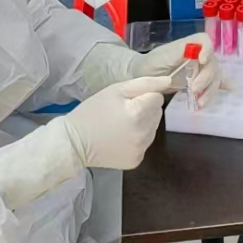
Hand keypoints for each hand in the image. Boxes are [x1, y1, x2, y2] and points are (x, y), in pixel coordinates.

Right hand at [0, 75, 173, 208]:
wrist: (73, 143)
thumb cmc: (92, 112)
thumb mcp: (115, 90)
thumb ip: (145, 84)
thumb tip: (169, 81)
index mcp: (139, 114)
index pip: (157, 97)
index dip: (142, 96)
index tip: (126, 101)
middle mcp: (144, 134)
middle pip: (157, 113)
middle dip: (144, 109)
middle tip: (122, 112)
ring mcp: (141, 150)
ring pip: (153, 128)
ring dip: (143, 124)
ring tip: (120, 125)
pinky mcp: (136, 161)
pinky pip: (145, 143)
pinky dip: (137, 139)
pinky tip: (120, 138)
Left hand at [129, 33, 222, 109]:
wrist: (141, 77)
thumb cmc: (149, 65)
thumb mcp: (160, 58)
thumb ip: (177, 53)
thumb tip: (196, 53)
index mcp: (188, 46)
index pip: (205, 41)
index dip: (208, 49)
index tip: (202, 60)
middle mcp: (197, 56)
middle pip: (212, 62)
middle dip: (206, 77)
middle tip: (194, 89)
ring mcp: (199, 69)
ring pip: (214, 76)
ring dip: (210, 89)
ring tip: (200, 103)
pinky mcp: (199, 81)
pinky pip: (214, 82)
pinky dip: (221, 85)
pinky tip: (229, 88)